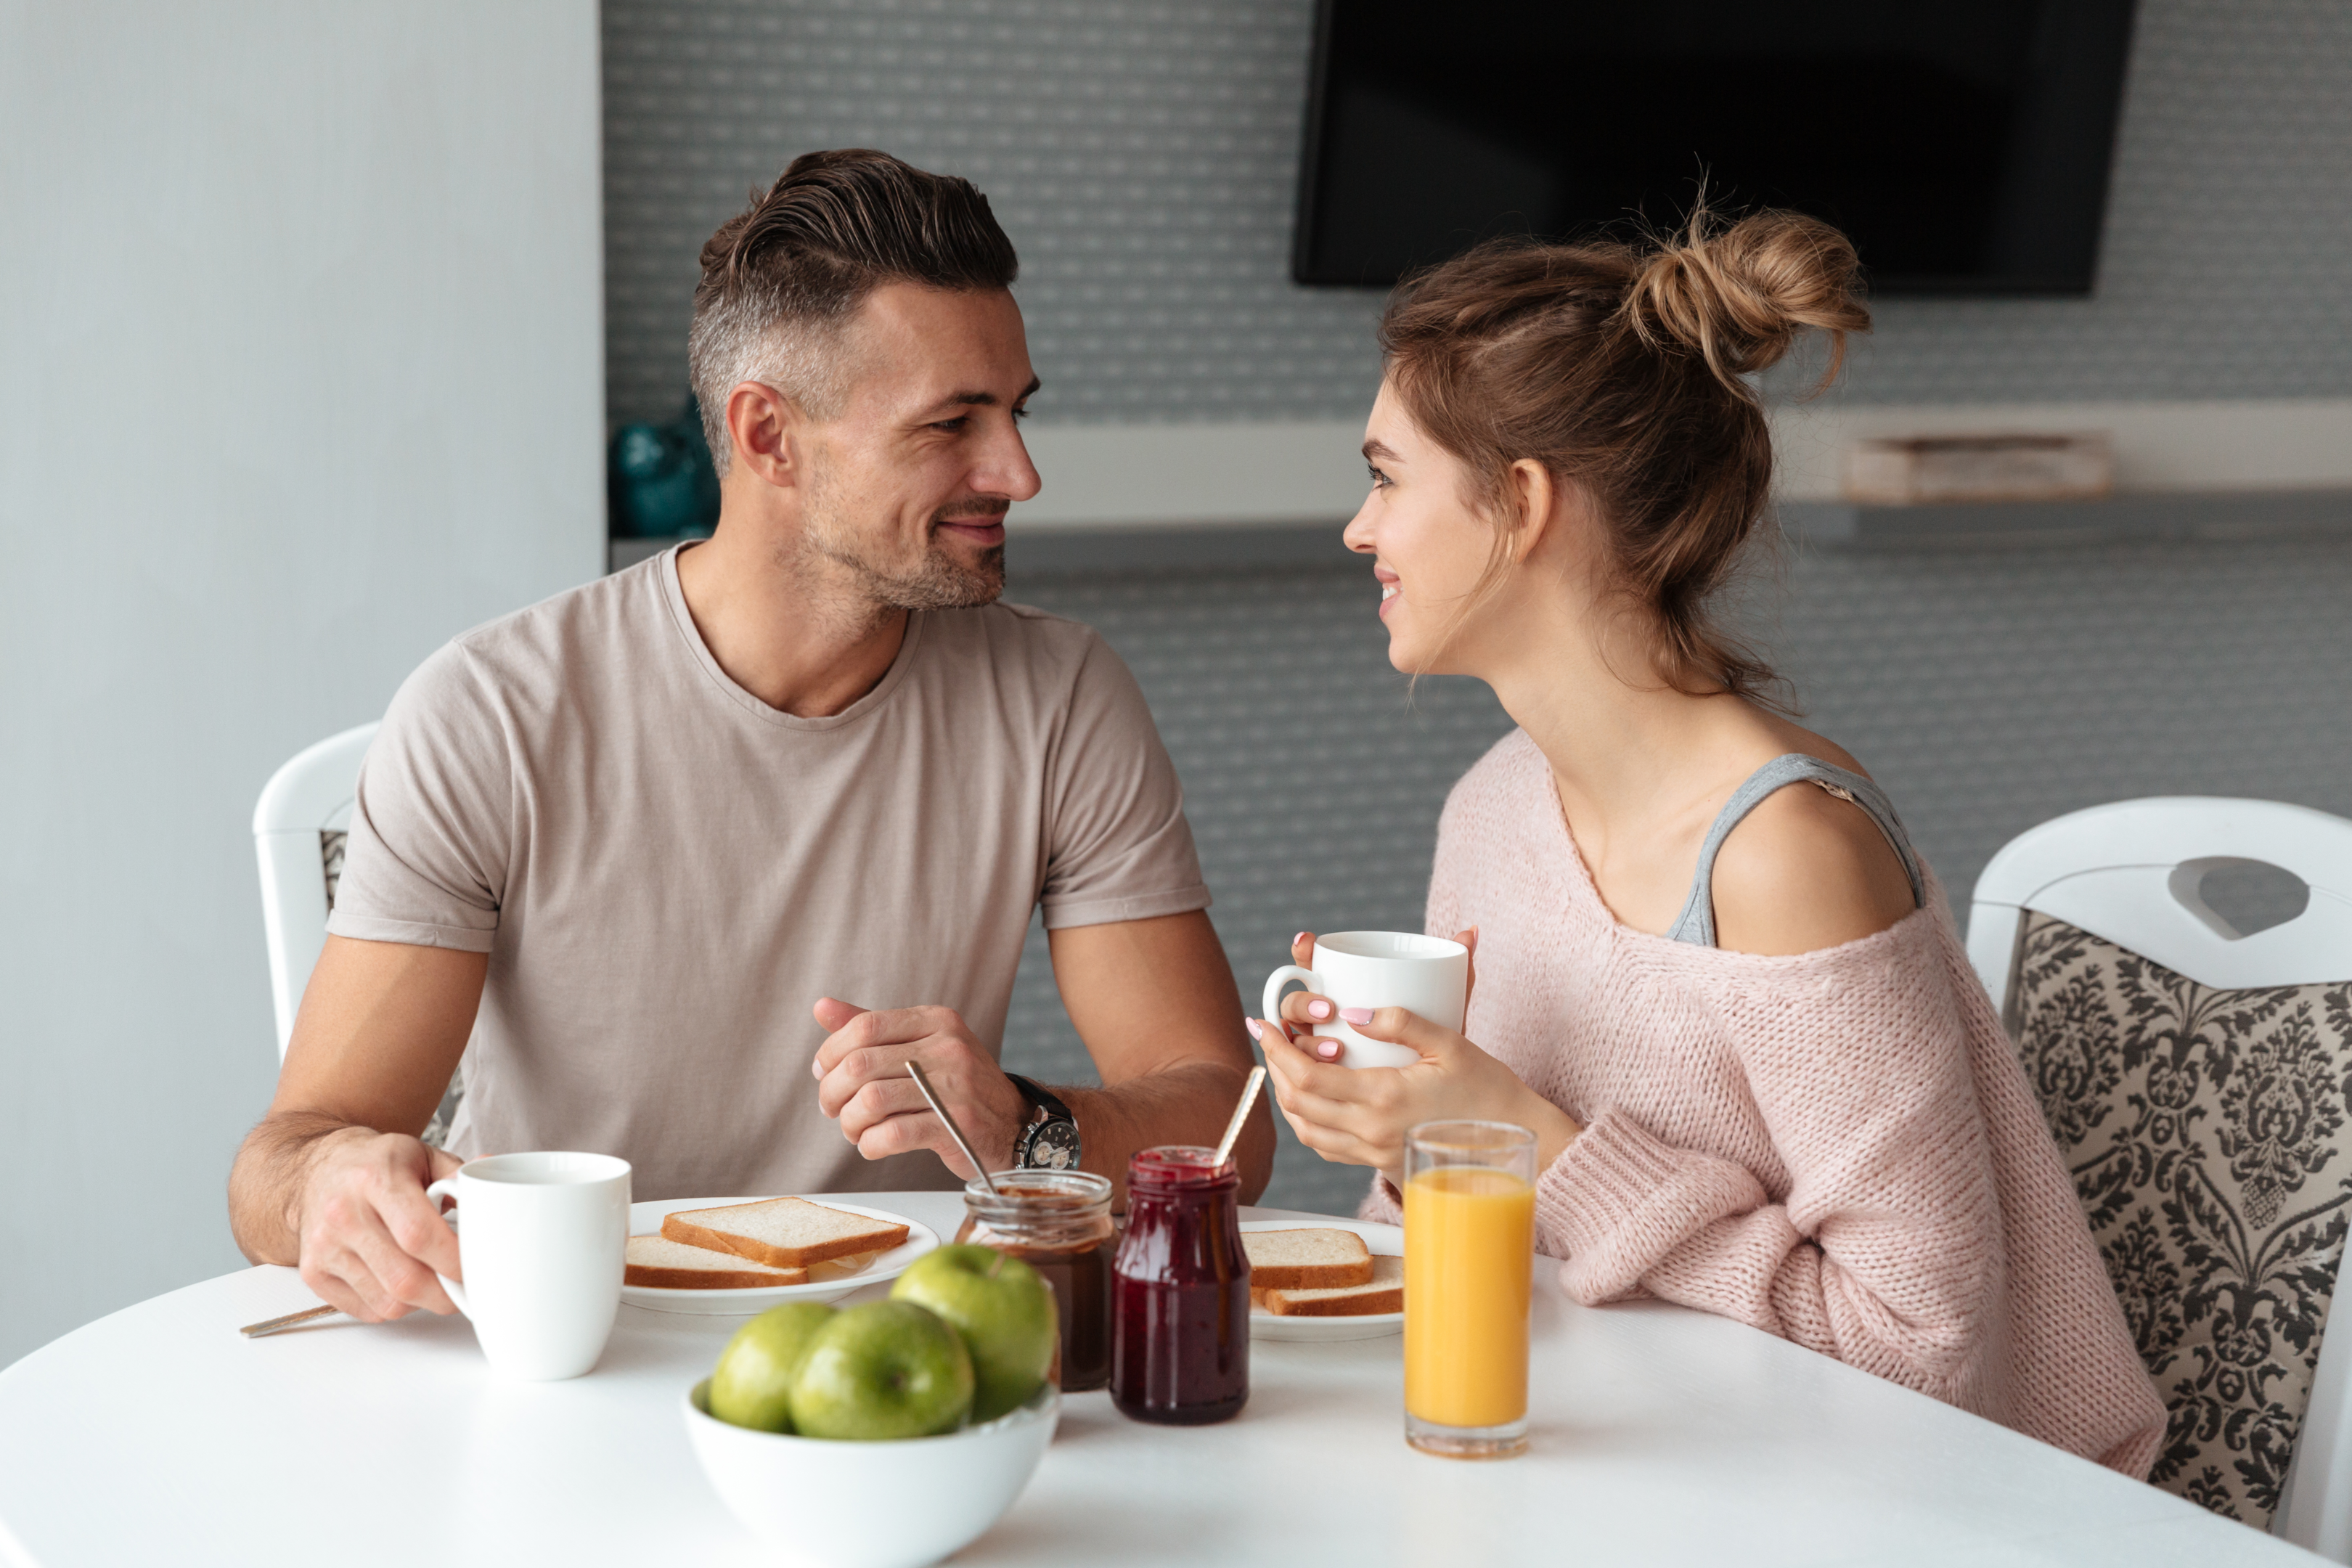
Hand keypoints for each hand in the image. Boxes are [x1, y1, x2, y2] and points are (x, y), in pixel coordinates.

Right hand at [291, 1127, 463, 1321]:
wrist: (319, 1169)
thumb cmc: (377, 1164)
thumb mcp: (422, 1155)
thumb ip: (459, 1175)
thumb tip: (492, 1176)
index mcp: (376, 1178)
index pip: (418, 1234)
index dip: (454, 1260)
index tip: (479, 1265)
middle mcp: (344, 1214)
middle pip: (404, 1279)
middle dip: (446, 1293)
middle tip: (466, 1287)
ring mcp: (324, 1247)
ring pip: (388, 1302)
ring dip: (423, 1302)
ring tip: (436, 1282)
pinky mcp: (313, 1273)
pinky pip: (367, 1310)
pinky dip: (395, 1306)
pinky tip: (403, 1283)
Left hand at [811, 998, 1031, 1179]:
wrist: (1015, 1125)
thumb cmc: (958, 1087)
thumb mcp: (923, 1046)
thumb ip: (872, 1028)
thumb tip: (821, 1007)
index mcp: (937, 1021)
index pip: (865, 1025)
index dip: (831, 1051)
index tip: (823, 1072)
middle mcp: (947, 1048)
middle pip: (861, 1065)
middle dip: (832, 1092)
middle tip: (832, 1108)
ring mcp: (954, 1087)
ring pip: (872, 1101)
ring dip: (850, 1122)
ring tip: (853, 1130)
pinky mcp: (956, 1126)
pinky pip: (893, 1135)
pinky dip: (870, 1144)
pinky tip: (871, 1145)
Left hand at [1255, 929, 1579, 1186]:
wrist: (1520, 1141)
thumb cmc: (1490, 1089)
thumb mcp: (1450, 1043)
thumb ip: (1401, 1022)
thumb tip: (1350, 1013)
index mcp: (1384, 1098)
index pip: (1307, 1076)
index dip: (1276, 1049)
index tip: (1262, 1022)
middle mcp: (1372, 1132)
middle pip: (1296, 1103)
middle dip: (1274, 1066)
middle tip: (1268, 1037)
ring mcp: (1375, 1155)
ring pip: (1306, 1131)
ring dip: (1286, 1096)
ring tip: (1283, 1063)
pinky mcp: (1382, 1167)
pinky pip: (1328, 1148)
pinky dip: (1308, 1122)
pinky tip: (1312, 1100)